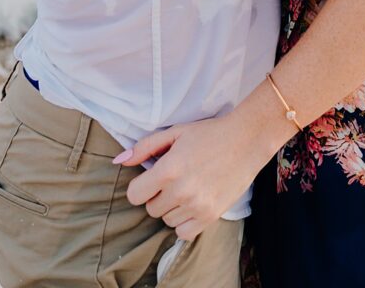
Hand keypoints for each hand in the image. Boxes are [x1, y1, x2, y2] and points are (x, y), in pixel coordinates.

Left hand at [114, 113, 271, 241]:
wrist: (246, 140)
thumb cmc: (209, 134)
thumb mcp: (175, 132)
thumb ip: (145, 147)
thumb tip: (118, 161)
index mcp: (168, 169)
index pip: (135, 195)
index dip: (140, 186)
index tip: (150, 179)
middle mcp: (181, 191)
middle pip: (151, 208)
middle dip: (157, 195)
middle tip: (173, 179)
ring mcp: (197, 206)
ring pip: (166, 220)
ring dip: (171, 207)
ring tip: (187, 187)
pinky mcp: (210, 216)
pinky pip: (183, 232)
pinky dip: (184, 222)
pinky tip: (192, 204)